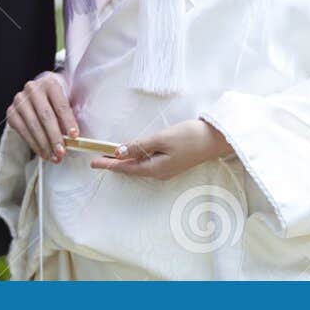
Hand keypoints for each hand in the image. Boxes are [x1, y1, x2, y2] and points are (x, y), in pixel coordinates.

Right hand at [6, 71, 78, 162]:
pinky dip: (34, 145)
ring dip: (45, 145)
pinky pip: (23, 131)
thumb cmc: (57, 99)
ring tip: (54, 158)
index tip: (74, 136)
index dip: (68, 121)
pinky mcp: (11, 112)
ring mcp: (20, 100)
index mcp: (50, 82)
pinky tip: (43, 153)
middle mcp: (32, 88)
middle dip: (55, 137)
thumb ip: (72, 113)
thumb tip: (75, 137)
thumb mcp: (67, 99)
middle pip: (46, 116)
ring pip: (33, 125)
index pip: (61, 104)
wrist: (37, 93)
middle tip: (62, 152)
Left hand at [89, 118, 232, 180]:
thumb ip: (139, 146)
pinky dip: (137, 158)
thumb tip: (120, 152)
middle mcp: (159, 173)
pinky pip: (148, 163)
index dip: (109, 165)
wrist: (216, 139)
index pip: (126, 168)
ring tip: (109, 156)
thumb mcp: (162, 139)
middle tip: (97, 159)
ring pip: (140, 166)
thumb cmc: (189, 137)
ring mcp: (167, 168)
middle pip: (131, 169)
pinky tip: (132, 153)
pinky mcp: (172, 162)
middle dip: (114, 164)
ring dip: (125, 161)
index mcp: (155, 169)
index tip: (93, 163)